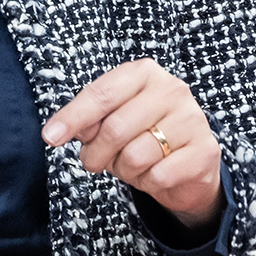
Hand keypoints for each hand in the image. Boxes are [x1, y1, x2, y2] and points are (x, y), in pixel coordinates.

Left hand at [42, 60, 224, 225]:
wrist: (188, 164)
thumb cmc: (143, 135)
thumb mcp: (112, 120)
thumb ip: (88, 121)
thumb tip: (58, 131)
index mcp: (144, 74)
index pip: (101, 94)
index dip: (72, 117)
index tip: (50, 137)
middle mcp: (172, 90)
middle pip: (114, 128)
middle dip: (95, 154)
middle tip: (94, 162)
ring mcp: (192, 119)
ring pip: (135, 155)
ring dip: (123, 170)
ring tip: (131, 165)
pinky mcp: (205, 150)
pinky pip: (159, 175)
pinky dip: (147, 182)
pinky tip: (154, 174)